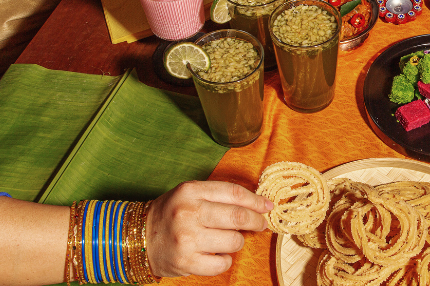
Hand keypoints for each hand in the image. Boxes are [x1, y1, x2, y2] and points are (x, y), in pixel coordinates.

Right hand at [145, 181, 273, 276]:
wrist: (137, 237)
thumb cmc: (171, 214)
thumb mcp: (190, 194)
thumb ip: (220, 196)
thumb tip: (259, 205)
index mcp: (190, 191)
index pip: (234, 193)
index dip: (256, 201)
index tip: (267, 206)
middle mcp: (188, 213)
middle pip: (238, 217)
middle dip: (255, 222)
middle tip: (260, 224)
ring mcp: (187, 239)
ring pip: (234, 241)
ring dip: (237, 242)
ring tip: (226, 240)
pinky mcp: (186, 262)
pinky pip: (223, 263)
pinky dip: (225, 260)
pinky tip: (216, 254)